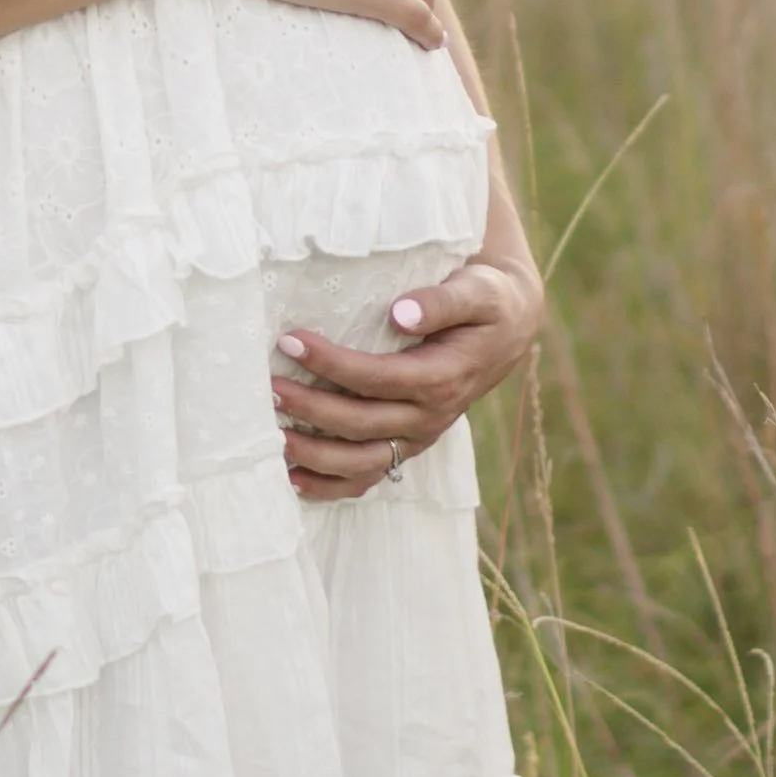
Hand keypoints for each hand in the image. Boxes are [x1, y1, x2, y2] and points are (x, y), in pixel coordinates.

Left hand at [270, 251, 546, 498]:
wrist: (508, 328)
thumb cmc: (486, 301)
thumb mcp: (475, 291)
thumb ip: (440, 302)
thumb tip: (399, 313)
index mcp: (442, 378)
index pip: (376, 377)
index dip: (331, 363)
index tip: (290, 340)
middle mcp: (430, 416)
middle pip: (361, 423)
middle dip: (310, 407)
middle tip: (267, 387)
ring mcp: (419, 436)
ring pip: (362, 461)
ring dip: (314, 454)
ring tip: (272, 437)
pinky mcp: (409, 444)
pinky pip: (370, 476)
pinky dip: (332, 485)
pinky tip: (294, 479)